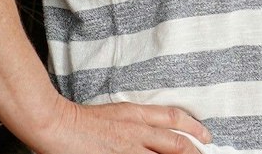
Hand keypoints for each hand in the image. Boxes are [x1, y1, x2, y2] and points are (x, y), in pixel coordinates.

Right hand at [23, 97, 212, 153]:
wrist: (55, 123)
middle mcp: (137, 131)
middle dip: (194, 151)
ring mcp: (128, 149)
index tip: (206, 136)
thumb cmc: (80, 119)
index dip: (194, 128)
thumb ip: (136, 120)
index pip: (174, 118)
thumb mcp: (115, 113)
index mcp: (137, 115)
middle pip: (176, 143)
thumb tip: (151, 129)